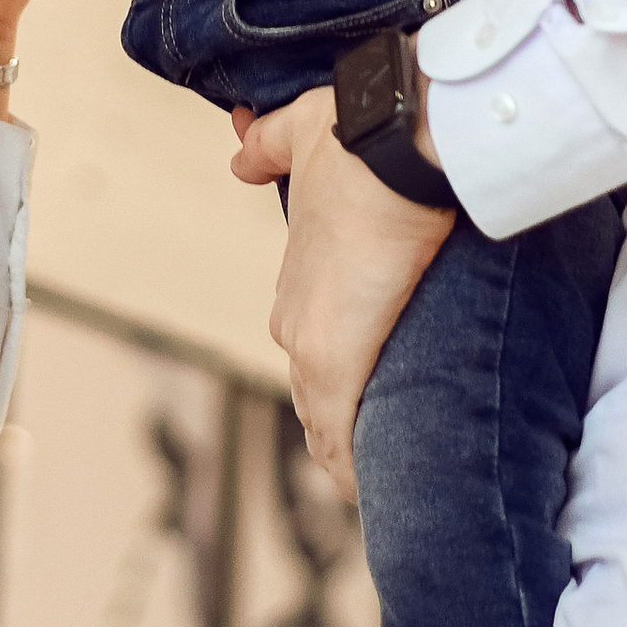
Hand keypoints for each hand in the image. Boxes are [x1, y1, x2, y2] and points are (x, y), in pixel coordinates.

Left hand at [229, 88, 455, 495]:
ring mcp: (310, 345)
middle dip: (340, 420)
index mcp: (295, 283)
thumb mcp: (300, 133)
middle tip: (374, 450)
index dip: (328, 375)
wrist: (388, 145)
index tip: (355, 392)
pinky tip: (365, 492)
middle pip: (311, 392)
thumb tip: (238, 157)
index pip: (306, 344)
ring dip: (345, 448)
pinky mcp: (336, 362)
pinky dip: (350, 466)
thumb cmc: (358, 137)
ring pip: (322, 418)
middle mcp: (293, 321)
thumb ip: (265, 146)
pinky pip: (338, 436)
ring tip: (373, 479)